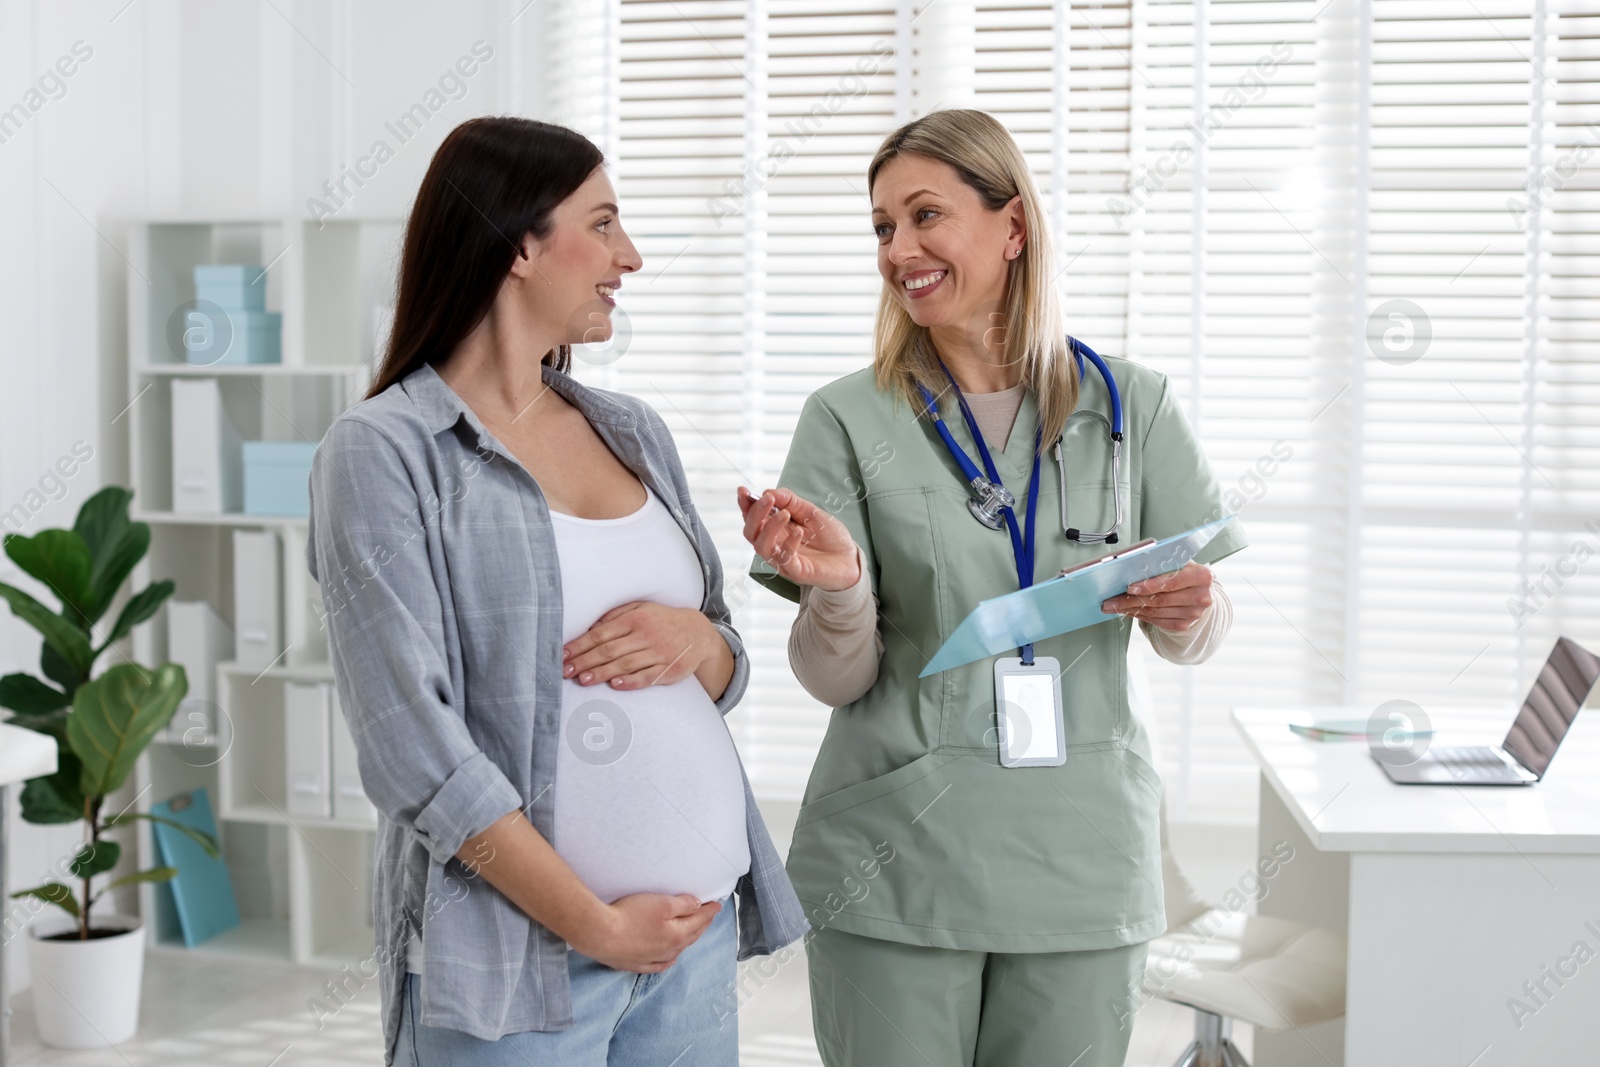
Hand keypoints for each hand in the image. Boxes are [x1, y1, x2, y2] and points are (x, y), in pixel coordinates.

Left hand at [563, 602, 714, 689]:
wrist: (698, 633)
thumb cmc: (662, 621)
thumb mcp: (641, 609)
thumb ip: (616, 615)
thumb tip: (591, 627)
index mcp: (635, 619)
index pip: (602, 633)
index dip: (581, 645)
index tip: (563, 655)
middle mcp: (646, 635)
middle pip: (610, 650)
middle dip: (585, 661)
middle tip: (566, 671)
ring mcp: (659, 653)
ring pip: (626, 664)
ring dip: (602, 673)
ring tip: (583, 680)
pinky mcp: (669, 669)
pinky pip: (648, 676)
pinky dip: (632, 681)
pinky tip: (616, 684)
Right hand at [568, 892, 721, 972]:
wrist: (600, 934)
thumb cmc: (630, 916)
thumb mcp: (662, 903)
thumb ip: (683, 905)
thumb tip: (698, 906)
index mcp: (677, 935)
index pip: (698, 921)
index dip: (709, 911)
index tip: (717, 905)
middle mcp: (667, 950)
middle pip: (690, 936)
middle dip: (701, 924)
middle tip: (708, 916)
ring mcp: (651, 959)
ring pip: (676, 951)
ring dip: (687, 941)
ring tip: (693, 933)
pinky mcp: (635, 963)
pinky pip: (658, 965)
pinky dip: (668, 961)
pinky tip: (671, 960)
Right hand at [737, 486, 861, 591]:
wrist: (850, 558)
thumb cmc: (829, 535)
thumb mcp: (810, 511)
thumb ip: (790, 501)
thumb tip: (769, 491)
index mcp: (775, 529)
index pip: (752, 518)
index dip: (745, 504)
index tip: (743, 490)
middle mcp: (774, 545)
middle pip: (750, 532)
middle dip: (755, 514)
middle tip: (768, 499)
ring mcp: (783, 560)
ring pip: (762, 547)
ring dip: (769, 527)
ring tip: (785, 513)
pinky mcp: (796, 572)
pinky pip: (784, 560)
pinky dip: (789, 544)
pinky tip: (799, 531)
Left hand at [1101, 562, 1213, 631]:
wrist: (1200, 592)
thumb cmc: (1185, 573)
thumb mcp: (1178, 562)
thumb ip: (1161, 562)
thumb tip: (1132, 566)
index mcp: (1201, 576)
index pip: (1171, 581)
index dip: (1148, 585)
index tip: (1129, 587)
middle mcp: (1201, 597)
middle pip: (1160, 599)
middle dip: (1131, 600)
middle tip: (1111, 600)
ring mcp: (1194, 614)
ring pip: (1155, 612)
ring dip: (1131, 609)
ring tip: (1114, 606)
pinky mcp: (1184, 625)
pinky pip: (1157, 621)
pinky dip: (1140, 615)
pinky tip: (1128, 610)